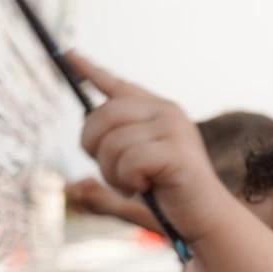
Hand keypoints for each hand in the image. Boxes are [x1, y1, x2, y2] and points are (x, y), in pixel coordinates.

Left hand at [71, 54, 223, 244]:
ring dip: (112, 173)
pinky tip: (145, 187)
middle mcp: (166, 113)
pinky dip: (129, 180)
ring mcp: (174, 130)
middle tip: (110, 171)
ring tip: (133, 184)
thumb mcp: (134, 167)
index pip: (118, 85)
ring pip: (113, 143)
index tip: (69, 54)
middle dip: (93, 147)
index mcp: (158, 111)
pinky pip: (130, 161)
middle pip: (103, 115)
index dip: (90, 71)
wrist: (204, 217)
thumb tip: (78, 158)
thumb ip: (113, 152)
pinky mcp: (177, 152)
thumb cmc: (168, 193)